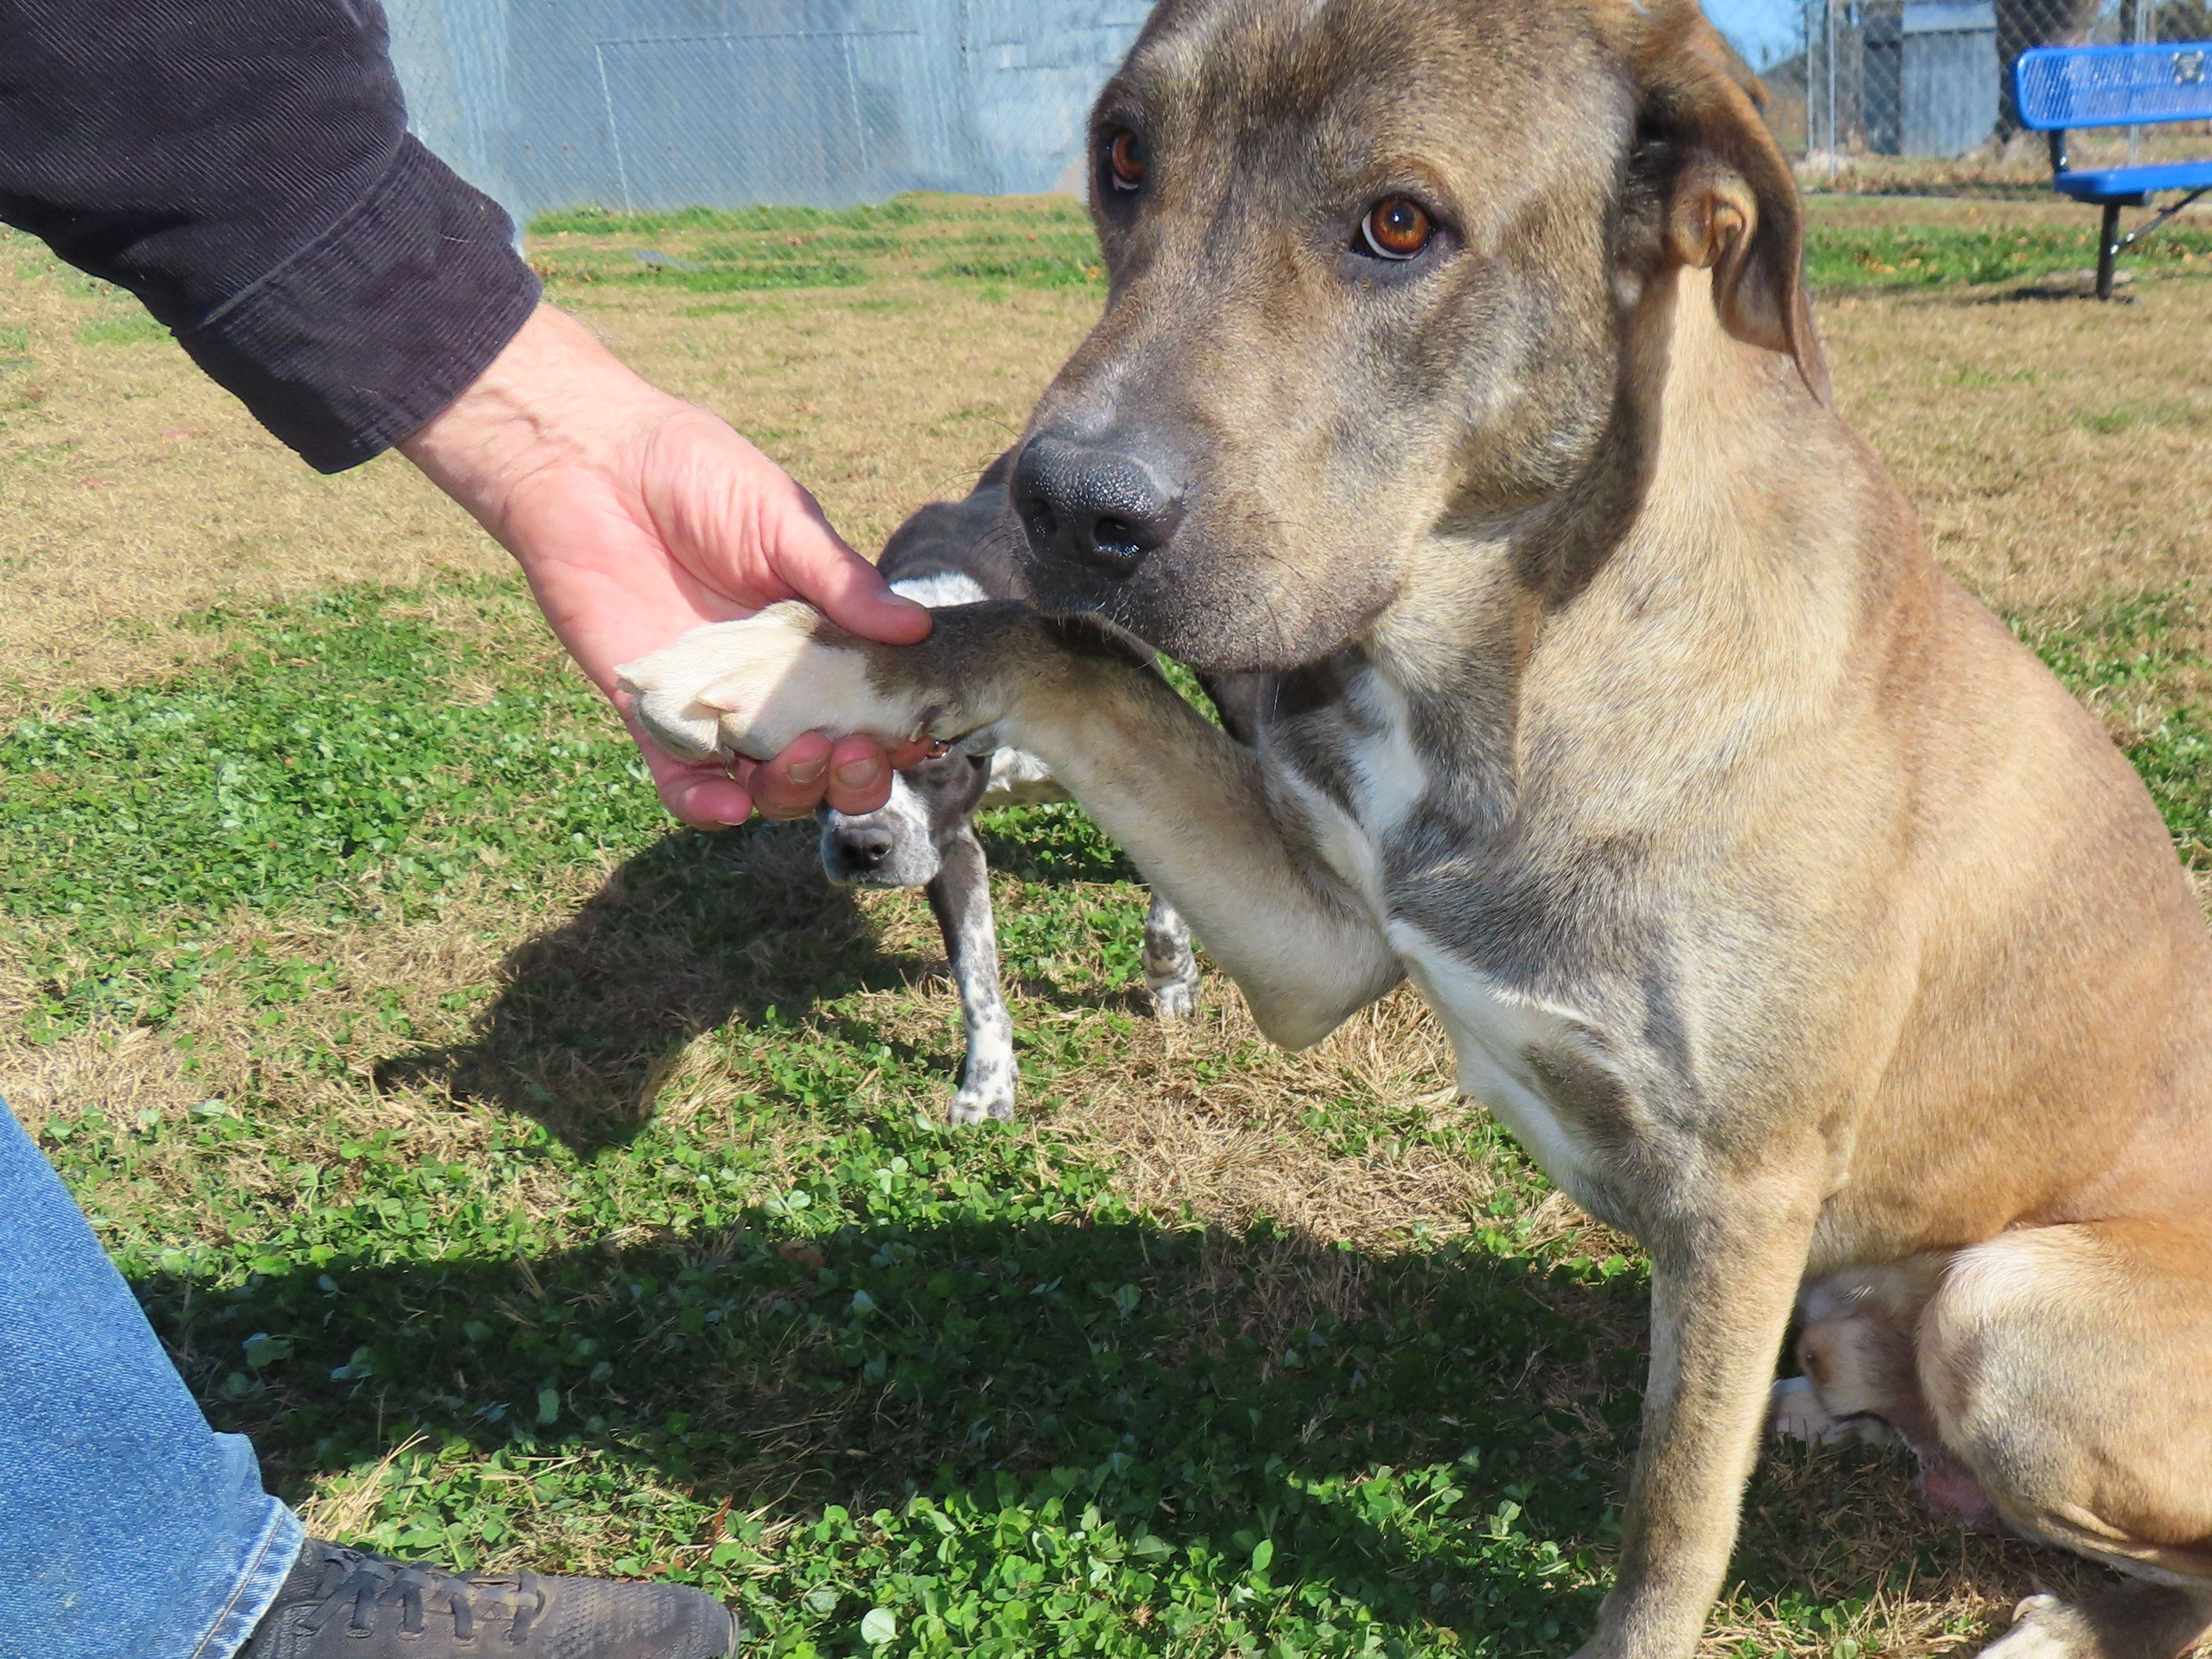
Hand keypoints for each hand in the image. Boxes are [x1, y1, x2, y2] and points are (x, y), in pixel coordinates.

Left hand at [400, 304, 932, 826]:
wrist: (589, 462)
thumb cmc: (693, 472)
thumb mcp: (782, 518)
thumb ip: (841, 580)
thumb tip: (916, 629)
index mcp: (818, 638)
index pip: (872, 705)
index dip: (900, 731)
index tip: (918, 732)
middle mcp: (772, 684)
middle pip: (828, 763)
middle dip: (853, 776)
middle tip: (855, 750)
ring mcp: (714, 706)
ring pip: (765, 786)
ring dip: (793, 791)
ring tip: (802, 758)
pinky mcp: (650, 716)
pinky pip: (682, 784)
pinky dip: (705, 806)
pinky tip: (727, 805)